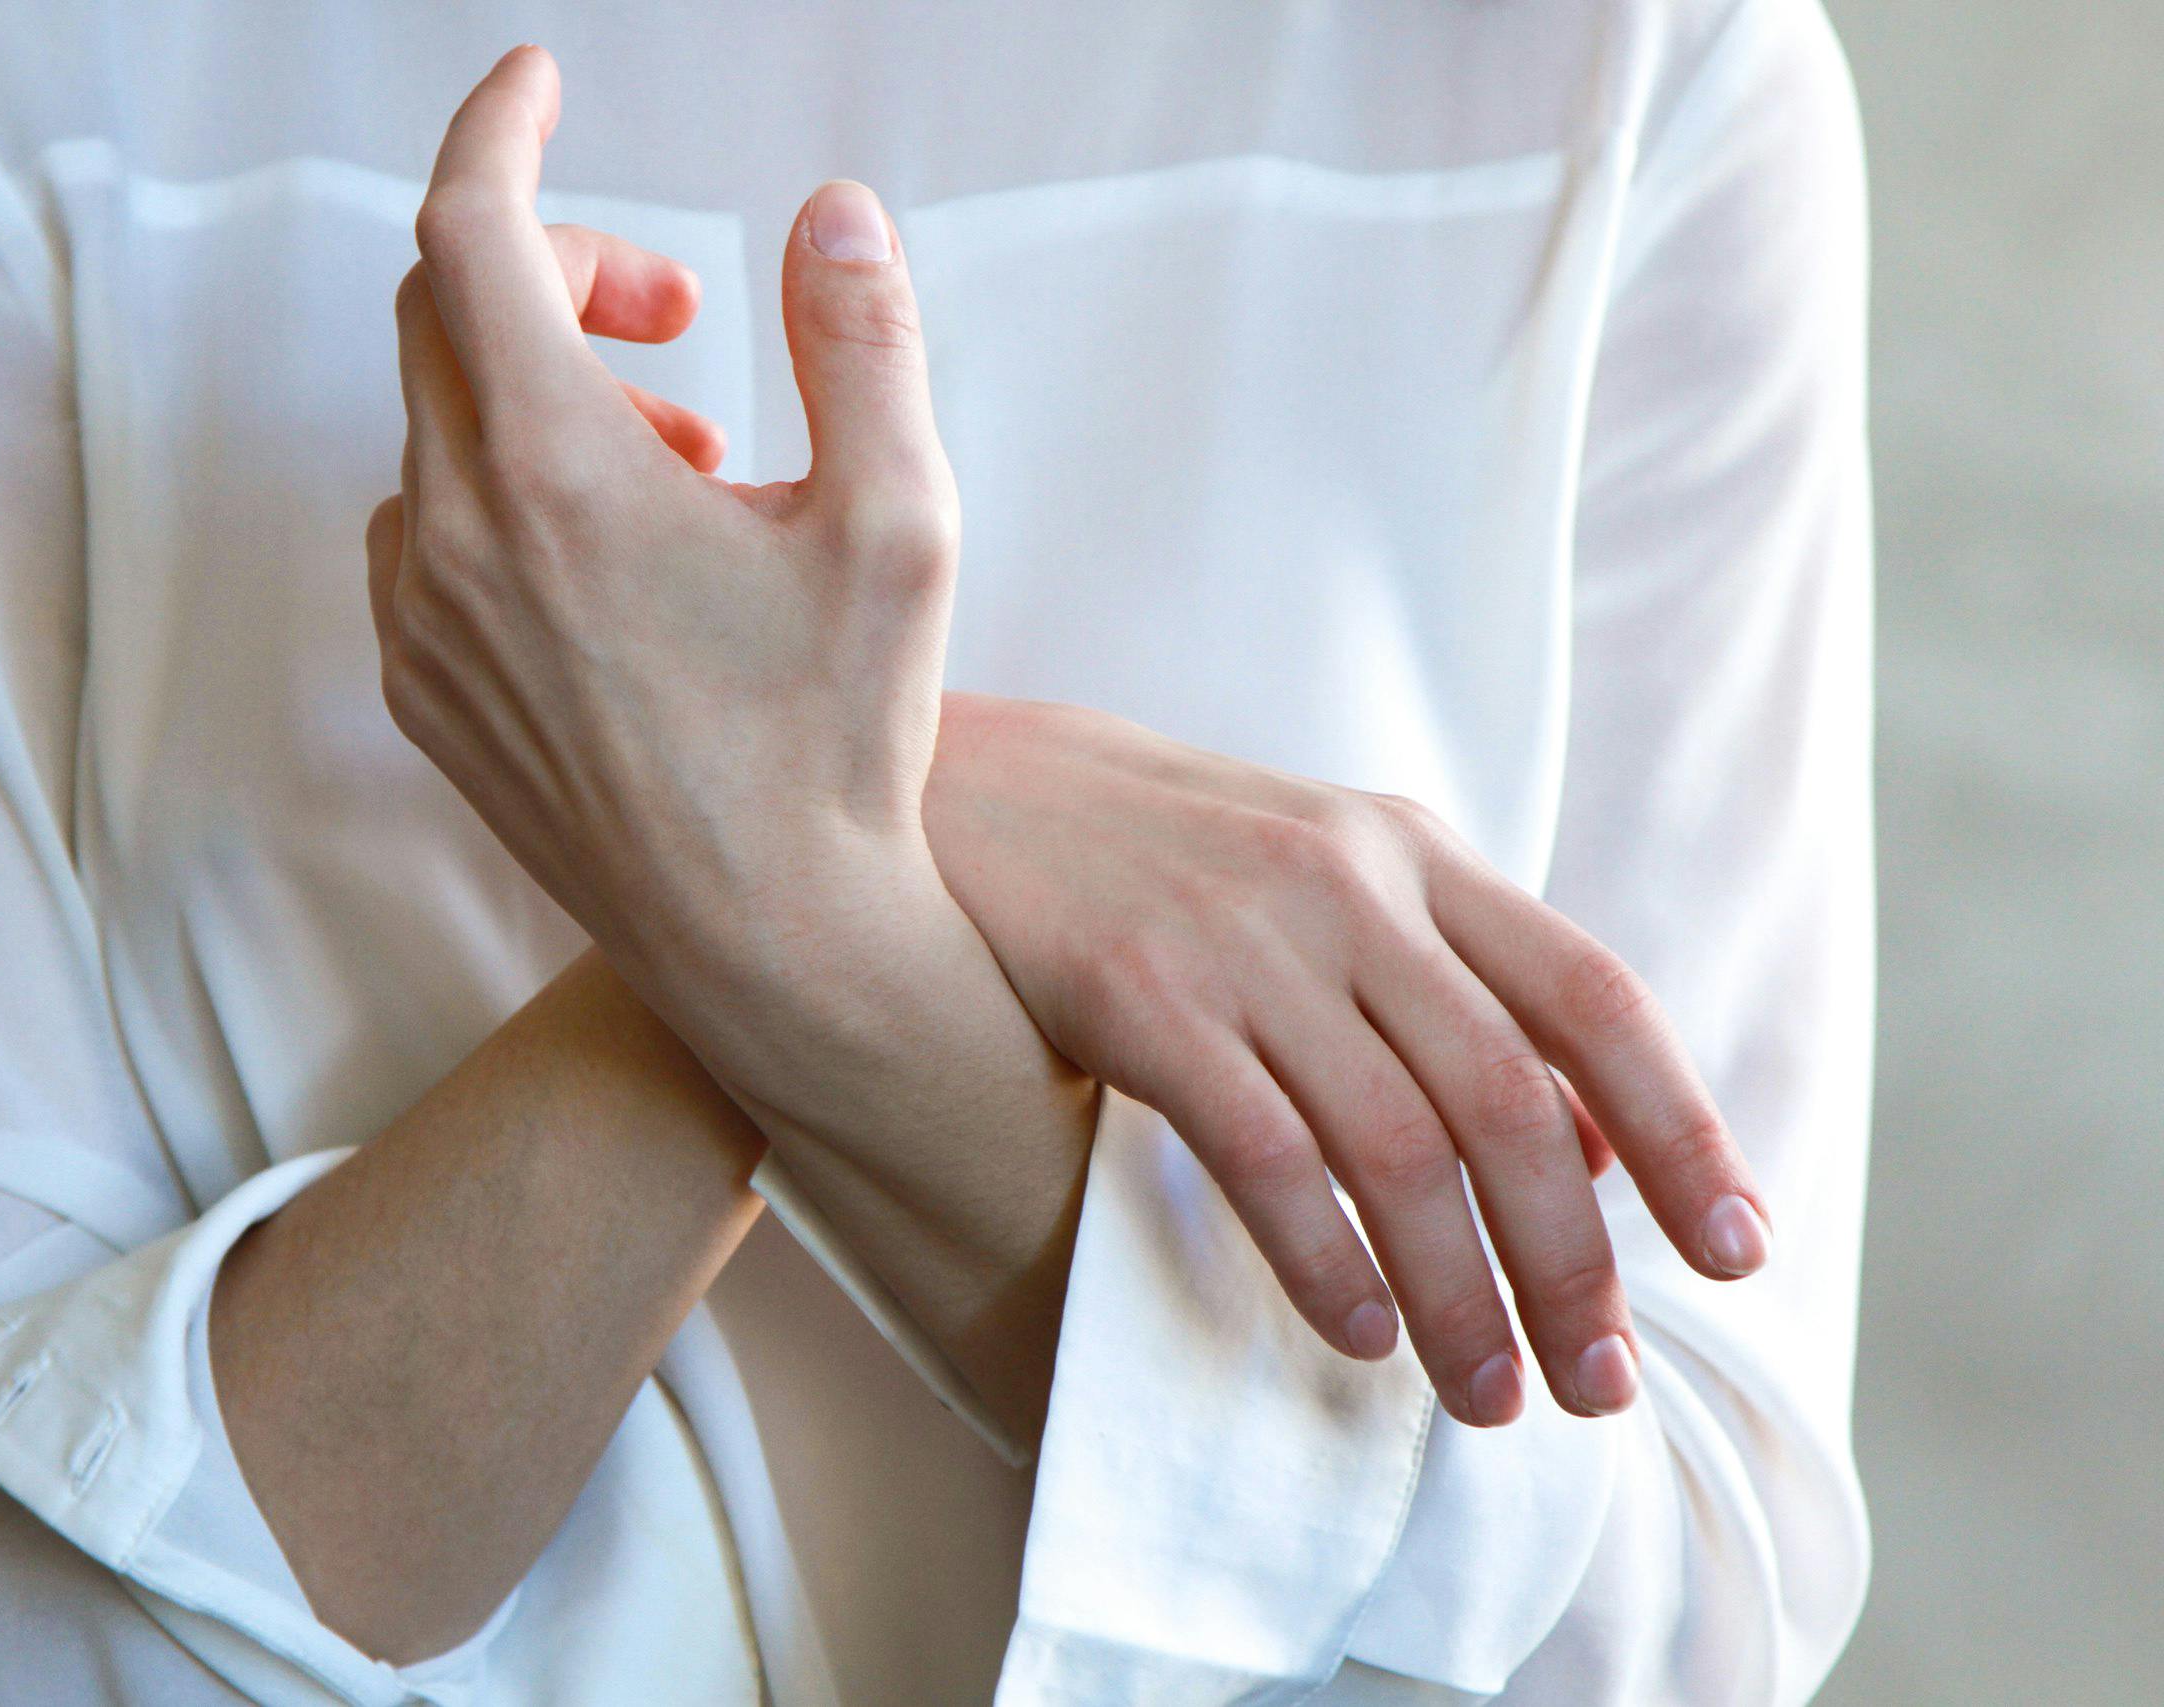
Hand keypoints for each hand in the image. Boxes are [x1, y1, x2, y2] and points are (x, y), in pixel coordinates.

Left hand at [366, 46, 966, 1075]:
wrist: (768, 944)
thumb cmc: (839, 748)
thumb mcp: (900, 524)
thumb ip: (863, 339)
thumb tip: (828, 214)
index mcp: (555, 471)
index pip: (471, 227)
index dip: (504, 130)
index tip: (540, 85)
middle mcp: (453, 537)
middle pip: (446, 311)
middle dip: (559, 270)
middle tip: (678, 322)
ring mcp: (421, 623)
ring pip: (438, 427)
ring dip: (542, 397)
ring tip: (683, 467)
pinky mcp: (423, 695)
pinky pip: (422, 534)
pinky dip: (499, 495)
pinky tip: (614, 564)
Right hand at [925, 694, 1773, 1426]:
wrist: (963, 783)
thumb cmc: (1158, 855)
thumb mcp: (1329, 875)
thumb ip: (1459, 987)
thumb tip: (1598, 1149)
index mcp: (1414, 853)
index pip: (1592, 998)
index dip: (1681, 1130)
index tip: (1736, 1251)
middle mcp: (1349, 885)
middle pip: (1510, 1100)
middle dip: (1573, 1263)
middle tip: (1599, 1385)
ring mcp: (1242, 937)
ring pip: (1399, 1147)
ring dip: (1463, 1297)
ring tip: (1487, 1402)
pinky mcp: (1135, 991)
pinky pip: (1263, 1154)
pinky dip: (1328, 1262)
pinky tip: (1361, 1336)